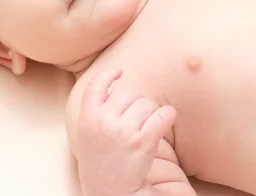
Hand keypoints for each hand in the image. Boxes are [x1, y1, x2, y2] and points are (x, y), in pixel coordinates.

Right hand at [75, 69, 176, 195]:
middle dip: (135, 105)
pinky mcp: (142, 141)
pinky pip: (163, 115)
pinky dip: (168, 116)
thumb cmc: (101, 159)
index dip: (108, 75)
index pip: (95, 85)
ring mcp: (123, 131)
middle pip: (129, 94)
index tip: (119, 71)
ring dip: (150, 114)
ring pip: (147, 104)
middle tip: (133, 124)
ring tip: (142, 131)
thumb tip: (115, 83)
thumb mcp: (87, 132)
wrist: (110, 190)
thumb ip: (96, 108)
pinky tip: (165, 121)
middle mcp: (103, 121)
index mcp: (87, 117)